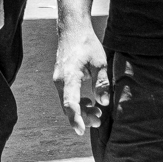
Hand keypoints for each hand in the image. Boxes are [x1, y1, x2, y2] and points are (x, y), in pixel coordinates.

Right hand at [53, 23, 110, 137]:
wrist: (72, 30)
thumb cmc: (86, 44)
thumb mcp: (99, 62)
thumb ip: (101, 83)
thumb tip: (103, 102)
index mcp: (69, 76)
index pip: (70, 102)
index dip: (75, 118)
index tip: (80, 131)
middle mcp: (60, 80)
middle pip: (68, 106)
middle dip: (82, 118)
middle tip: (98, 122)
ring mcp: (59, 80)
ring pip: (67, 102)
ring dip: (81, 111)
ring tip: (97, 114)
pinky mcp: (61, 79)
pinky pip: (67, 96)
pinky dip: (77, 103)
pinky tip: (89, 103)